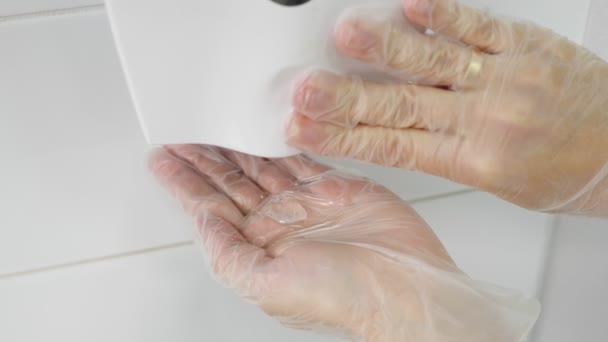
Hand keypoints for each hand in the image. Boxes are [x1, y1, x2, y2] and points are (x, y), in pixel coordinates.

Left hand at [150, 145, 538, 340]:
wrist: (405, 288)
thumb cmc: (343, 298)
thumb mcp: (267, 285)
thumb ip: (226, 252)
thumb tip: (201, 220)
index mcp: (258, 248)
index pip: (210, 208)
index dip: (183, 183)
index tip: (163, 158)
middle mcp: (278, 225)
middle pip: (230, 182)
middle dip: (204, 157)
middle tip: (183, 130)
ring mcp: (306, 204)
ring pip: (261, 165)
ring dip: (236, 145)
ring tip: (214, 121)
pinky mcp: (335, 186)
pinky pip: (300, 157)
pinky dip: (281, 141)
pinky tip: (264, 128)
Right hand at [285, 0, 607, 215]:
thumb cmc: (559, 171)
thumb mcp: (492, 180)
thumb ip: (440, 152)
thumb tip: (387, 134)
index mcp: (471, 158)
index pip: (391, 147)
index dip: (340, 138)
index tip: (304, 129)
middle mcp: (482, 118)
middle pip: (399, 106)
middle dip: (344, 99)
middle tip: (305, 91)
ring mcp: (502, 78)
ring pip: (432, 62)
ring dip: (384, 49)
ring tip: (343, 36)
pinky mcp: (523, 45)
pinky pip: (480, 26)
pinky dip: (444, 14)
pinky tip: (410, 4)